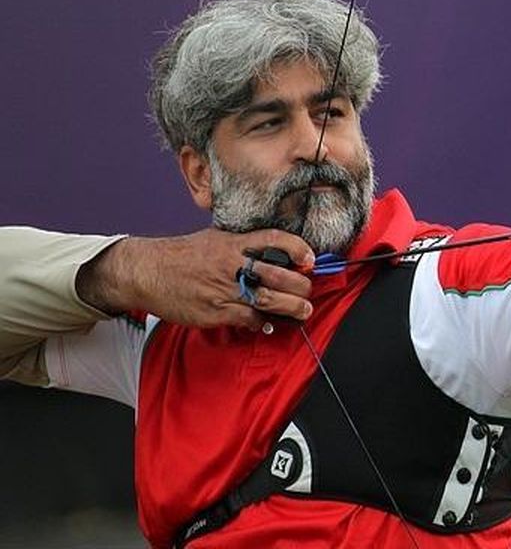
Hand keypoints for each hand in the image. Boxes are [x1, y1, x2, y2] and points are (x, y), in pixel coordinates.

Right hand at [77, 228, 315, 328]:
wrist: (148, 272)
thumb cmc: (184, 255)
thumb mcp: (216, 238)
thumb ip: (244, 244)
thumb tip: (274, 251)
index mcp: (233, 243)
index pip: (273, 239)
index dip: (297, 248)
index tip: (310, 259)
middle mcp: (232, 264)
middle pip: (278, 275)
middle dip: (300, 286)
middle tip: (308, 291)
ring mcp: (224, 289)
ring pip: (268, 300)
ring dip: (291, 308)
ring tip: (303, 311)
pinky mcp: (215, 311)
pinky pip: (248, 319)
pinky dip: (263, 323)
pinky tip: (269, 323)